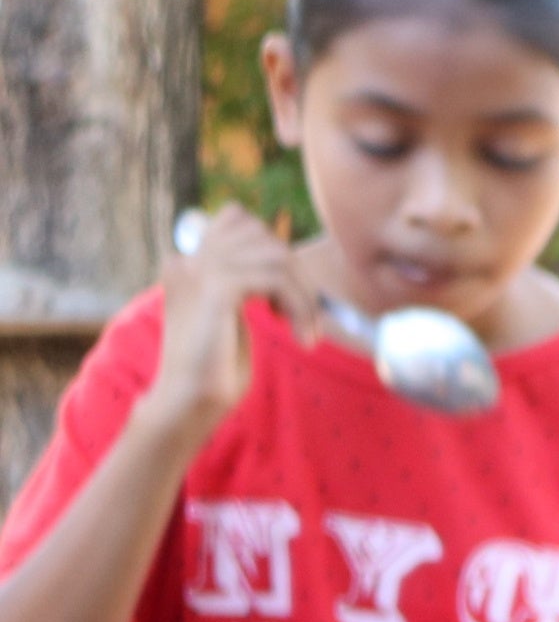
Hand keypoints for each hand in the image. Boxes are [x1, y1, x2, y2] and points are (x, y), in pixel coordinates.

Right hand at [141, 206, 313, 441]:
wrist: (189, 402)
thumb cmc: (216, 371)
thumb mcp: (232, 316)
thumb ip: (246, 283)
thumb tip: (285, 262)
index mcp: (189, 263)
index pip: (237, 219)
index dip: (273, 249)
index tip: (284, 296)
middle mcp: (189, 260)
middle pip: (260, 232)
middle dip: (296, 272)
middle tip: (305, 318)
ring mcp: (198, 272)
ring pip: (274, 253)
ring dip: (304, 294)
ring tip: (306, 332)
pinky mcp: (214, 290)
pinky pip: (274, 277)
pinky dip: (299, 305)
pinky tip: (299, 335)